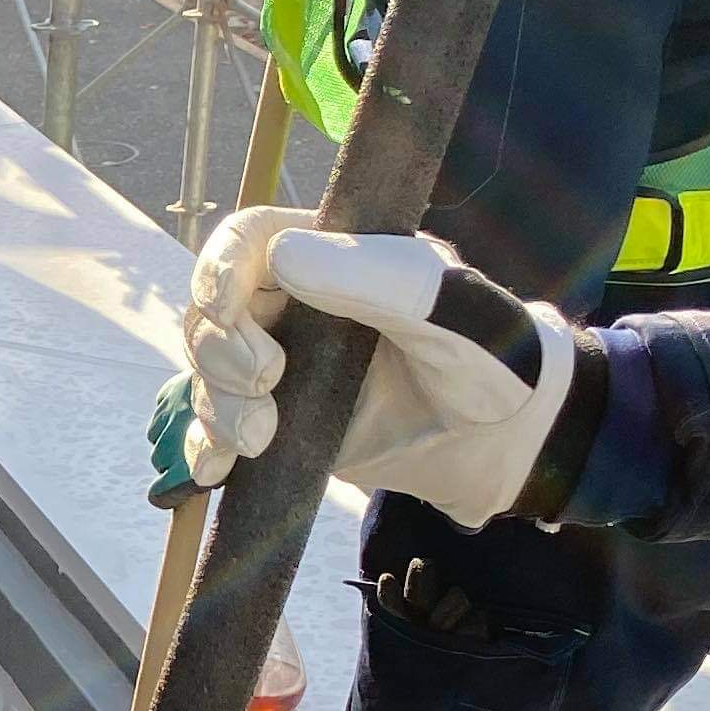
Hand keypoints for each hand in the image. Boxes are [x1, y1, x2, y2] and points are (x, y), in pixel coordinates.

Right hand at [154, 206, 572, 526]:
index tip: (226, 308)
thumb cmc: (492, 356)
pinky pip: (214, 431)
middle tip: (265, 380)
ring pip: (207, 373)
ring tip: (260, 436)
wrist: (505, 442)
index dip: (219, 268)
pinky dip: (204, 449)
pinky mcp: (276, 423)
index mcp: (330, 256)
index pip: (247, 240)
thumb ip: (378, 279)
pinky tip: (217, 469)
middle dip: (220, 349)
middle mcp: (295, 306)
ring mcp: (280, 367)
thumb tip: (283, 256)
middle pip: (211, 311)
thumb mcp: (452, 308)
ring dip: (217, 404)